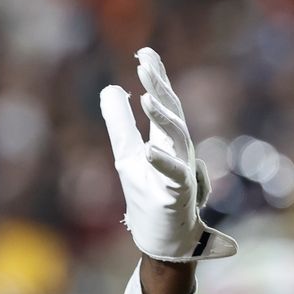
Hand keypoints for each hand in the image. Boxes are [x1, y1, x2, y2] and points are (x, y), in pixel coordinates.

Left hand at [100, 48, 235, 261]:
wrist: (163, 240)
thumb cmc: (149, 196)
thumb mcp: (127, 155)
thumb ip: (121, 124)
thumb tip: (110, 88)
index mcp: (166, 141)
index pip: (164, 103)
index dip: (156, 78)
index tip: (143, 53)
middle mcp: (179, 152)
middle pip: (172, 113)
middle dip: (160, 87)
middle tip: (145, 64)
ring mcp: (183, 172)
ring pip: (178, 138)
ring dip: (163, 117)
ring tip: (146, 98)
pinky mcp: (180, 196)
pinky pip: (175, 176)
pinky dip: (163, 163)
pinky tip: (148, 150)